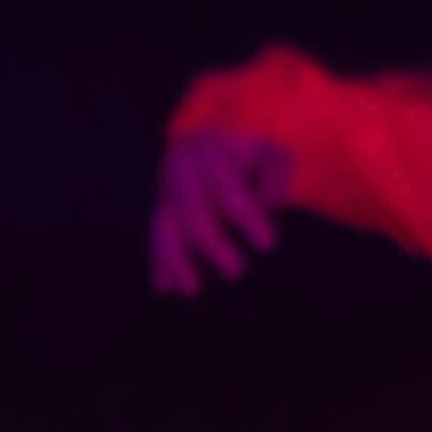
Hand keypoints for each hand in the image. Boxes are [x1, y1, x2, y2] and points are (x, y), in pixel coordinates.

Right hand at [148, 125, 294, 293]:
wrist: (209, 140)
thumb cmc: (251, 153)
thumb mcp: (270, 151)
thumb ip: (275, 174)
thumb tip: (270, 203)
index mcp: (212, 152)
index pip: (230, 190)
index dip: (248, 219)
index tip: (269, 245)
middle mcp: (182, 170)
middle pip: (192, 212)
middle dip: (214, 246)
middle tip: (238, 272)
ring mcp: (167, 189)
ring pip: (165, 227)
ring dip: (176, 261)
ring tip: (192, 290)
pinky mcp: (160, 208)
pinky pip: (156, 237)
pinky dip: (159, 262)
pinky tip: (163, 289)